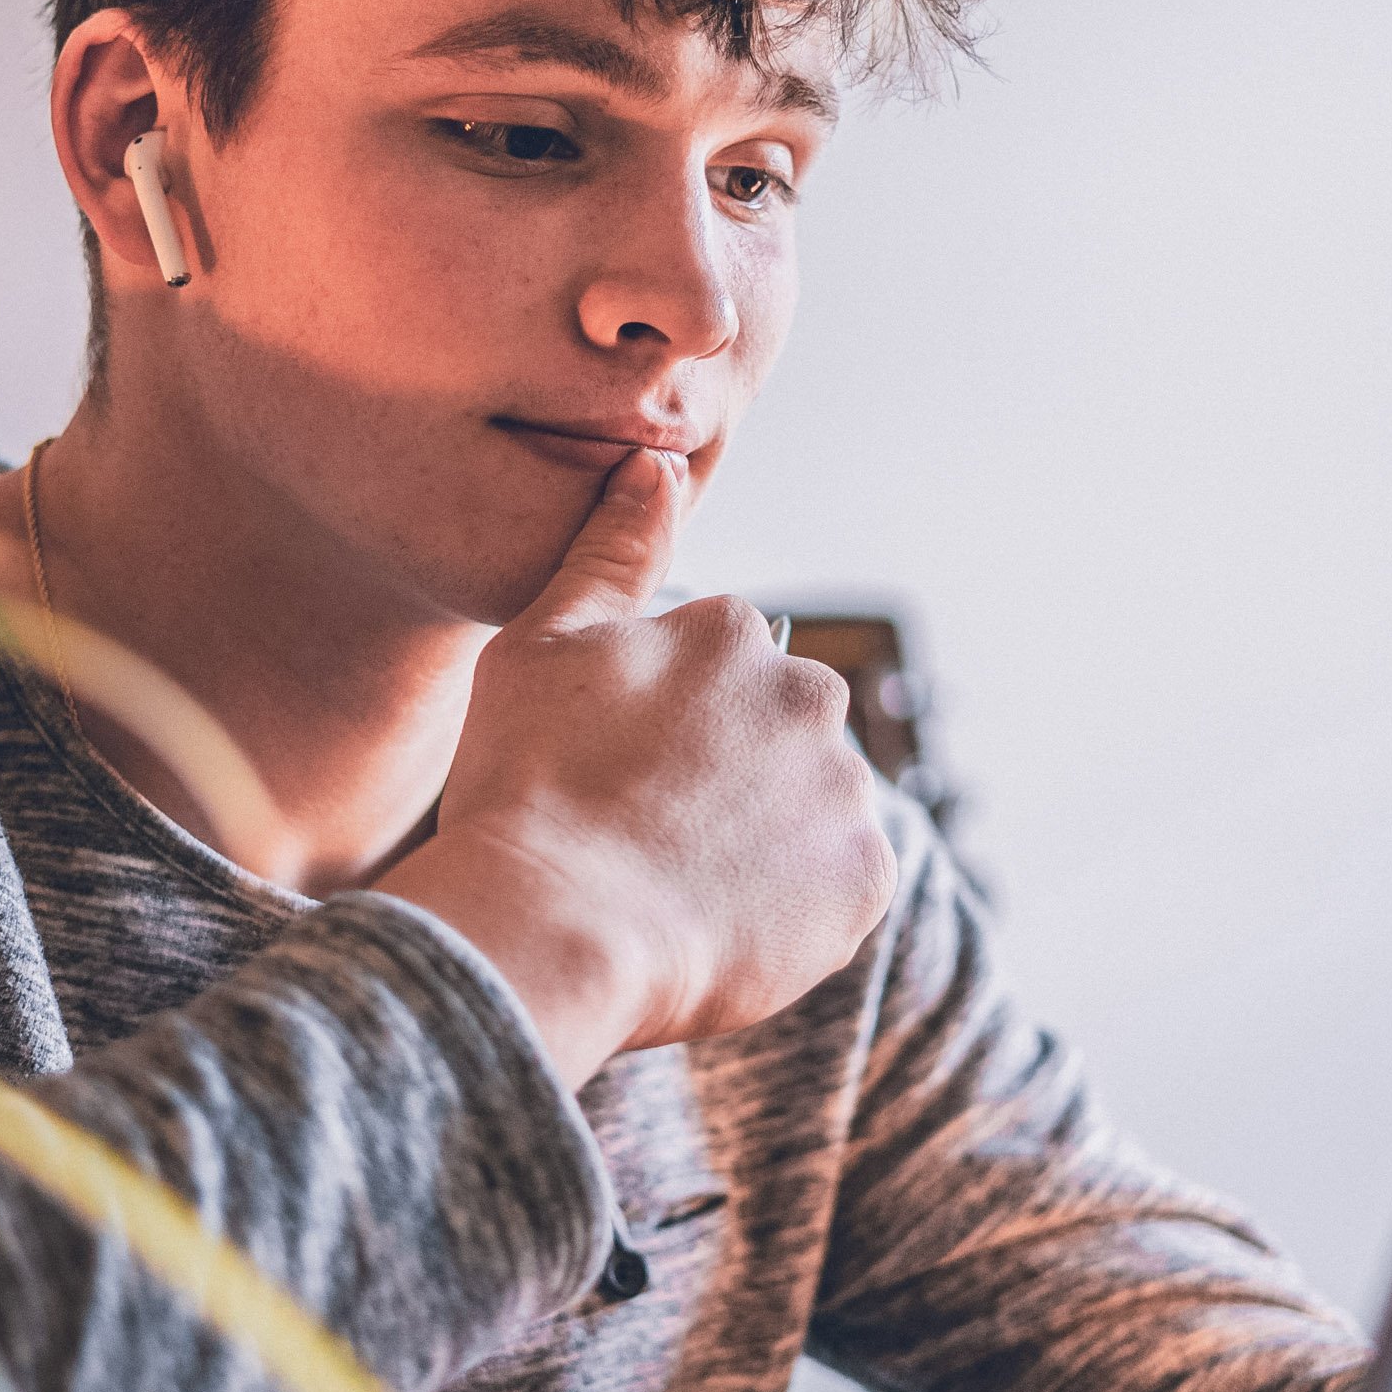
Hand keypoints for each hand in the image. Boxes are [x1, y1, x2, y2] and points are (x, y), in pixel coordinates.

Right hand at [382, 452, 897, 1089]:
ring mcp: (843, 792)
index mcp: (733, 633)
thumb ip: (612, 550)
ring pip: (807, 809)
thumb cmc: (527, 785)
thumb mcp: (543, 642)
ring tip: (678, 884)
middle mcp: (808, 697)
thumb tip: (658, 462)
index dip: (661, 729)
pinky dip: (792, 905)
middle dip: (730, 774)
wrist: (555, 930)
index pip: (717, 673)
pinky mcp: (864, 882)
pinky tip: (718, 921)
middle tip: (648, 833)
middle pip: (775, 735)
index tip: (614, 773)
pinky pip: (835, 888)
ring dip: (763, 838)